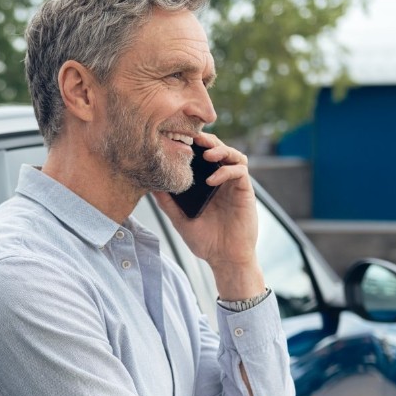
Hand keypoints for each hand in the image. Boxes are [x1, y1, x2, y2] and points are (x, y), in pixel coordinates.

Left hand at [153, 132, 264, 300]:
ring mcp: (234, 185)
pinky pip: (240, 171)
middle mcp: (221, 180)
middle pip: (218, 149)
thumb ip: (168, 203)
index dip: (193, 145)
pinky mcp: (245, 191)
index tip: (178, 139)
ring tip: (206, 154)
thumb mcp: (180, 220)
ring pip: (233, 155)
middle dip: (207, 140)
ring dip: (220, 150)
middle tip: (193, 137)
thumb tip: (150, 186)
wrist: (225, 258)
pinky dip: (226, 170)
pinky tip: (212, 180)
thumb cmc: (205, 241)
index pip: (202, 156)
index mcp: (206, 184)